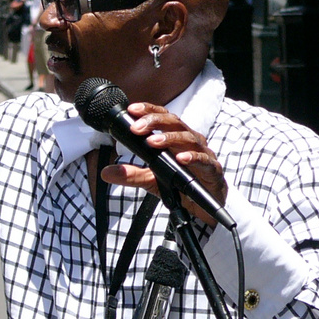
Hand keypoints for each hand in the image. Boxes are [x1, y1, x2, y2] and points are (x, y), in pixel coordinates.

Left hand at [98, 103, 227, 225]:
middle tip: (136, 128)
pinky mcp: (212, 170)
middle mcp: (190, 141)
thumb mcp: (151, 181)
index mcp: (176, 138)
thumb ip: (131, 175)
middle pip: (174, 122)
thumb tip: (106, 172)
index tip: (132, 109)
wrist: (203, 209)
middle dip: (154, 122)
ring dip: (169, 138)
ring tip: (152, 141)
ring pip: (188, 138)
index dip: (149, 111)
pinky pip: (204, 160)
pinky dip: (192, 158)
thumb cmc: (181, 187)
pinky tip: (180, 158)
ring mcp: (203, 154)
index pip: (163, 117)